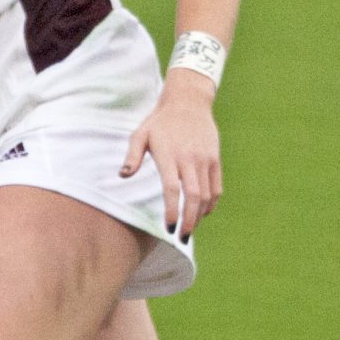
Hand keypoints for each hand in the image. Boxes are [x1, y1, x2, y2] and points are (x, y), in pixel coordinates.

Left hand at [121, 80, 221, 239]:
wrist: (188, 101)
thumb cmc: (159, 121)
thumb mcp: (140, 134)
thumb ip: (132, 156)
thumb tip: (123, 175)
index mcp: (169, 156)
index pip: (172, 189)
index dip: (172, 211)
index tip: (169, 227)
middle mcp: (189, 159)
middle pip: (193, 196)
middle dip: (189, 220)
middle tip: (182, 237)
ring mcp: (205, 159)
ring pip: (206, 195)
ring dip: (199, 215)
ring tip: (190, 228)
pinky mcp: (215, 159)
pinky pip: (216, 187)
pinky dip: (211, 203)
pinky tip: (203, 212)